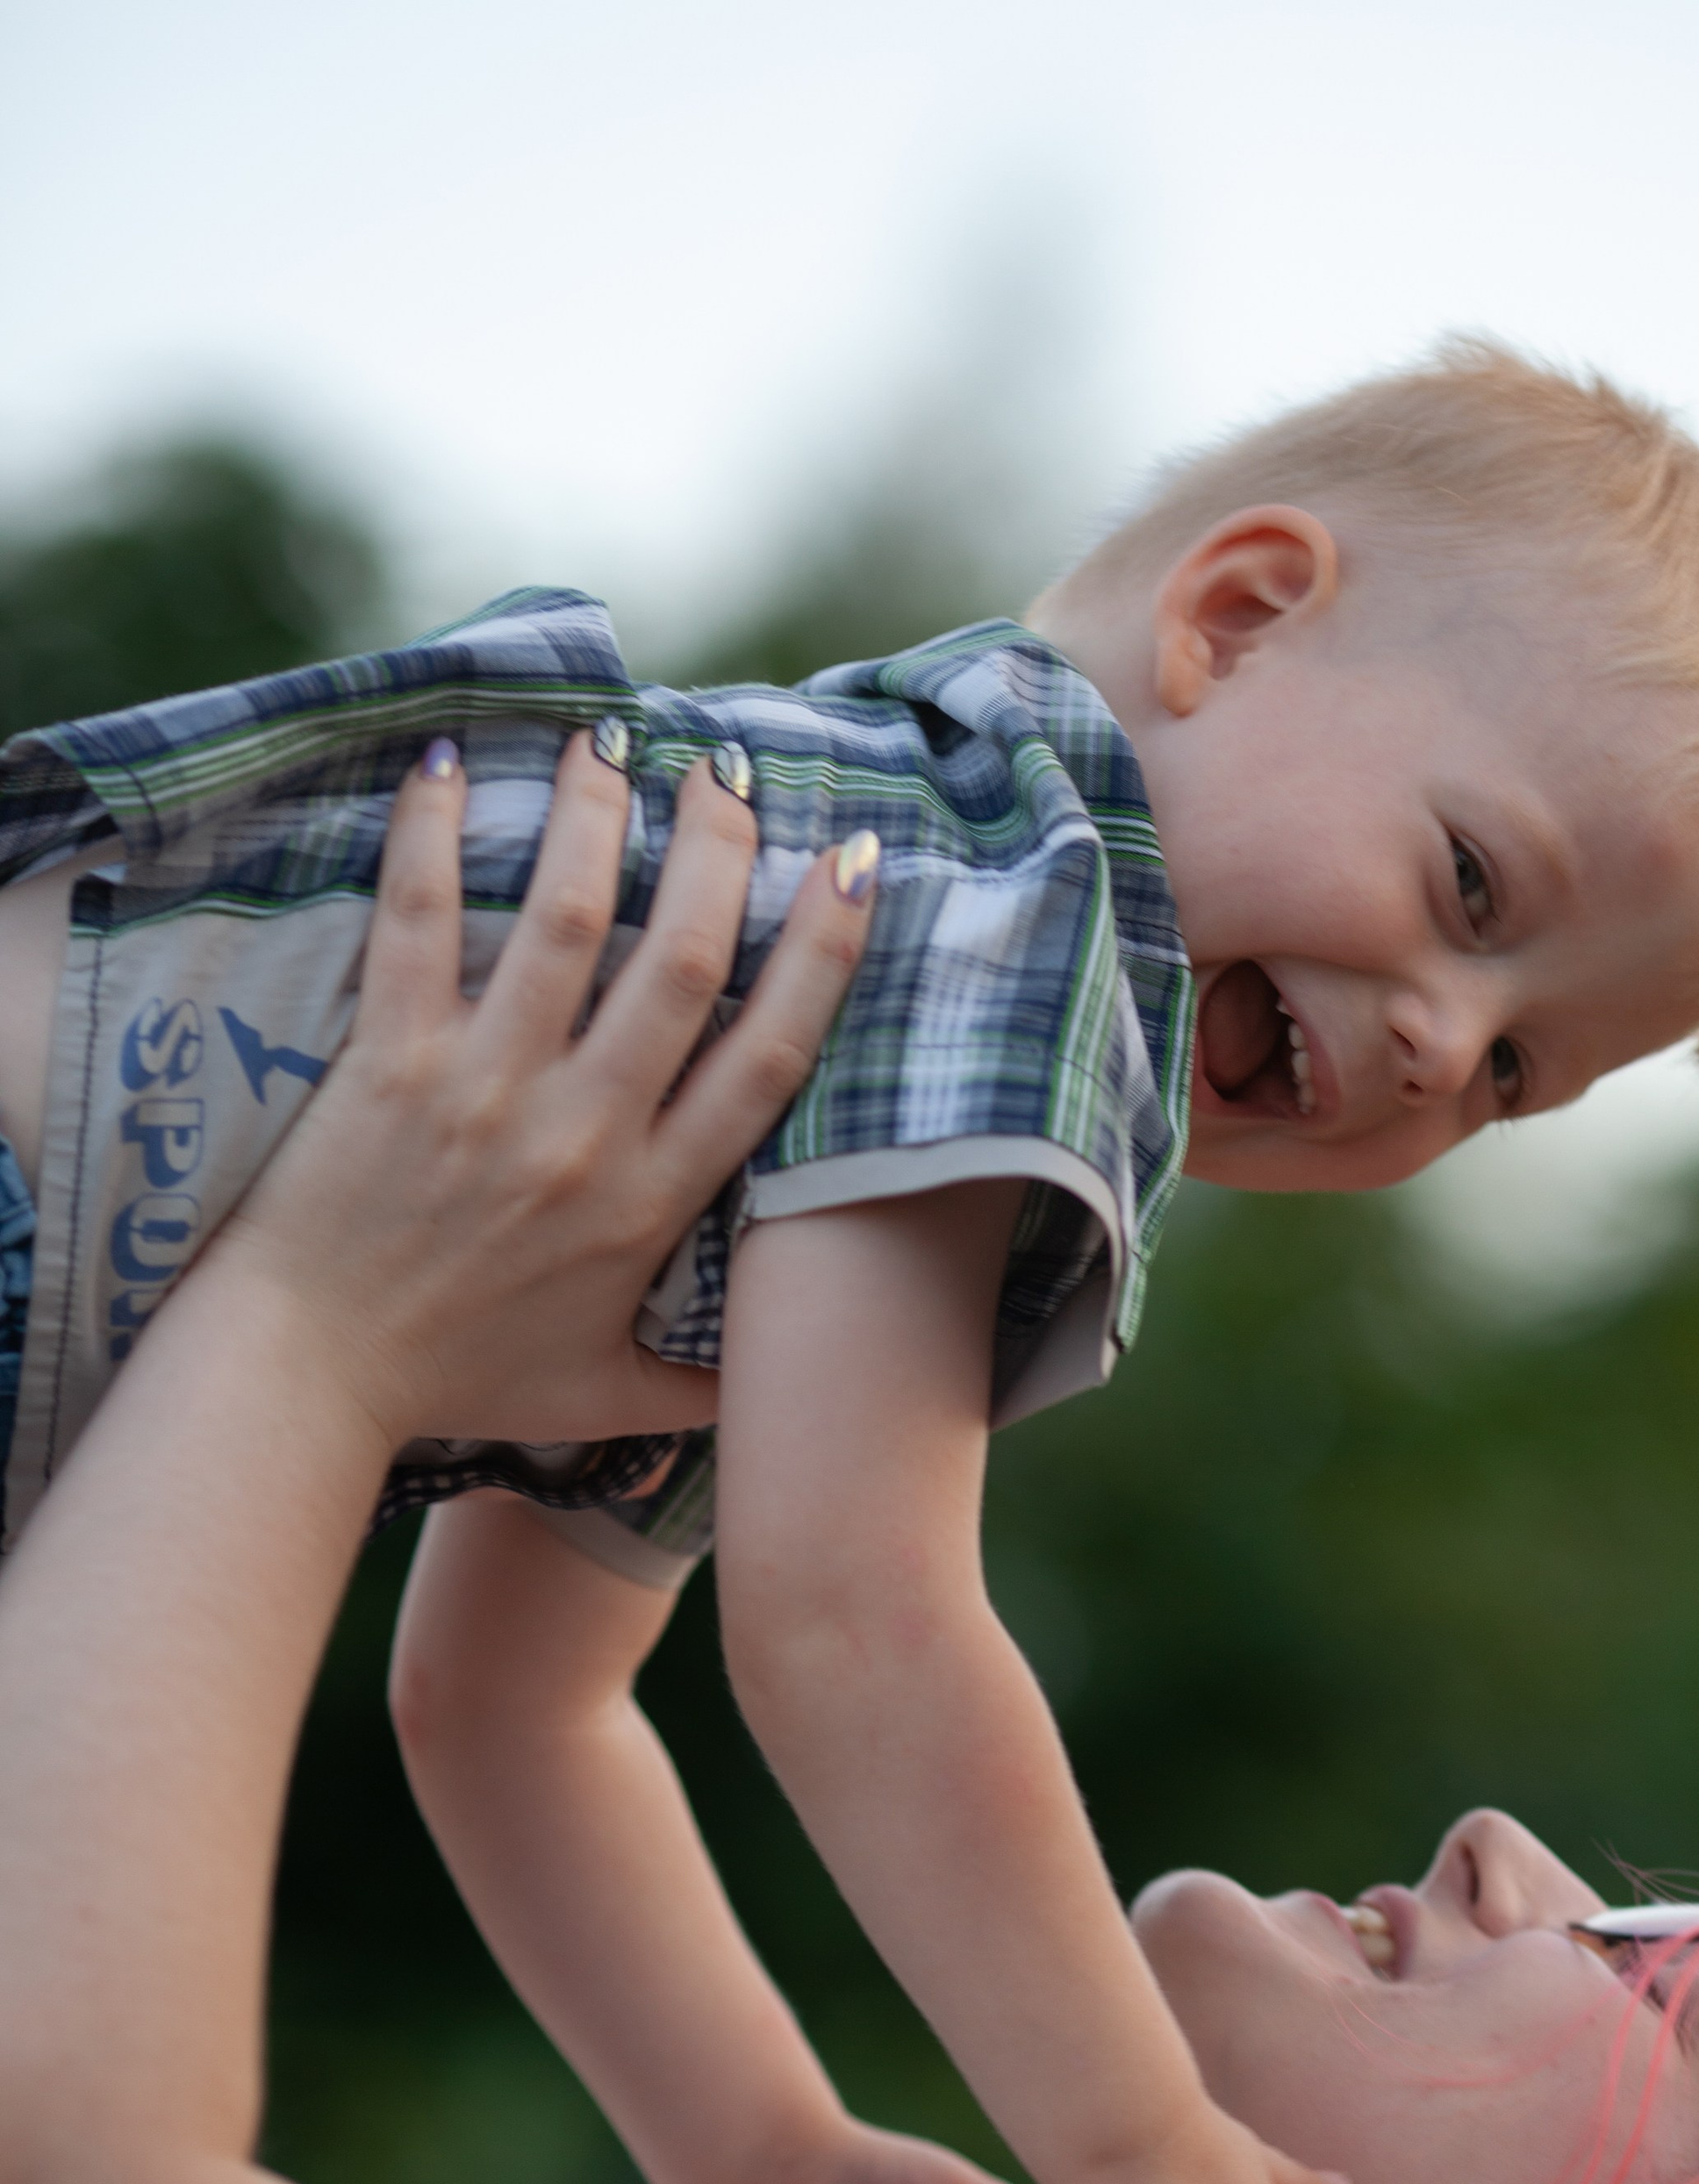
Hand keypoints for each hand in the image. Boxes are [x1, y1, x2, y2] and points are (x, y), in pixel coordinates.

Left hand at [225, 730, 876, 1453]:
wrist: (312, 1377)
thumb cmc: (457, 1381)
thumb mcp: (603, 1397)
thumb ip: (698, 1385)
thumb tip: (781, 1389)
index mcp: (650, 1203)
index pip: (767, 1057)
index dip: (823, 951)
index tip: (853, 866)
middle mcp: (583, 1134)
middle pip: (680, 961)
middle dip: (718, 848)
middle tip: (727, 771)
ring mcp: (486, 1092)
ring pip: (565, 918)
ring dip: (594, 814)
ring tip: (612, 738)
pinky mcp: (391, 1062)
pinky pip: (420, 922)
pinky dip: (430, 833)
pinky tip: (449, 759)